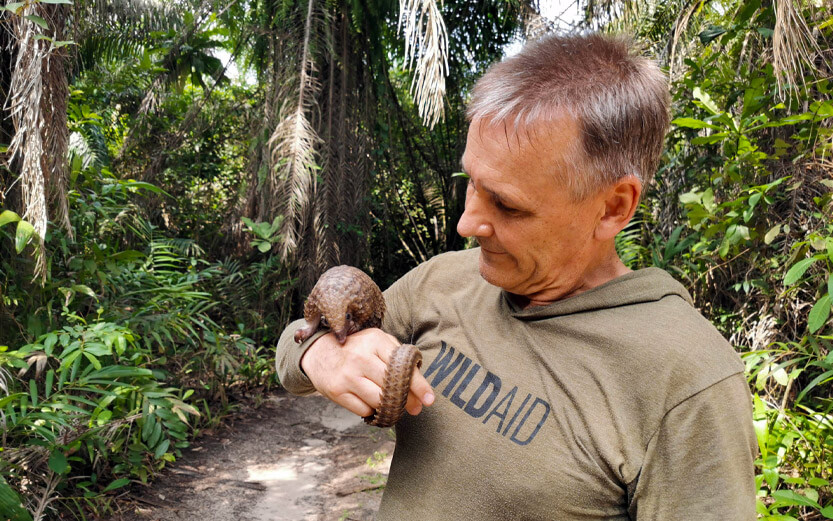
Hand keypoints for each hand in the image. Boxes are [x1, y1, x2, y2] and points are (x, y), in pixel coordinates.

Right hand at [300, 328, 434, 418]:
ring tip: (390, 404)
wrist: (318, 351)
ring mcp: (347, 375)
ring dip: (389, 407)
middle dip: (407, 400)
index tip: (430, 399)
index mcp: (375, 340)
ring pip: (379, 401)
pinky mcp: (336, 391)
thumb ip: (398, 358)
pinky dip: (371, 410)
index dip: (418, 385)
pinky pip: (364, 410)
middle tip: (415, 408)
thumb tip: (419, 390)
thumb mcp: (376, 342)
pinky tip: (368, 401)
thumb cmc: (356, 348)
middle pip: (392, 387)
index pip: (402, 367)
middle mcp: (361, 357)